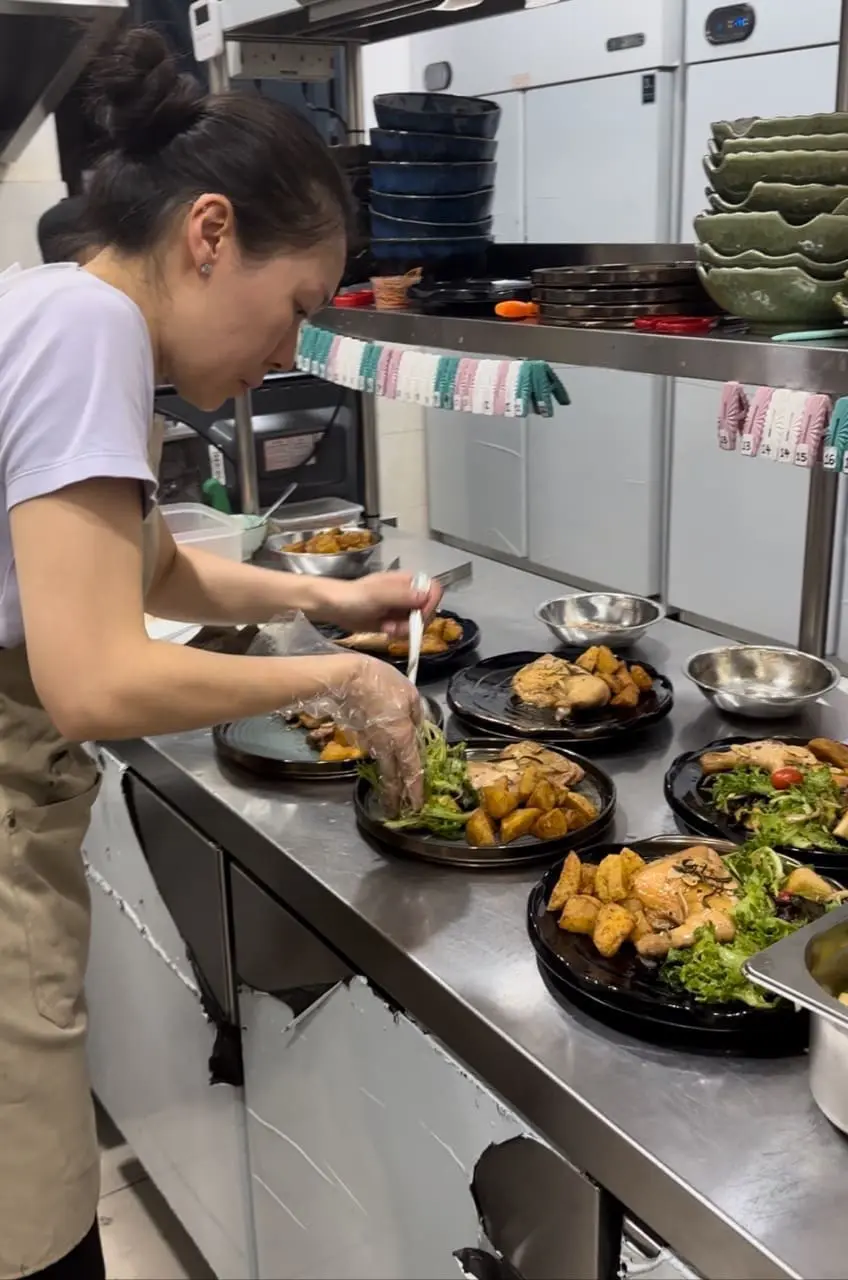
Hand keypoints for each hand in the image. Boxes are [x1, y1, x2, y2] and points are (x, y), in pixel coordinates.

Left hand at [319, 572, 442, 635]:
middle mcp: (409, 594)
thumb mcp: (377, 595)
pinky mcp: (396, 622)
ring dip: (404, 631)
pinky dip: (398, 635)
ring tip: (386, 628)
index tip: (418, 617)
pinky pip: (407, 632)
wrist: (334, 607)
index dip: (431, 605)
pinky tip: (384, 631)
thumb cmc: (354, 596)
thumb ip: (401, 595)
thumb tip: (426, 596)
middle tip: (395, 627)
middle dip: (414, 623)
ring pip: (418, 624)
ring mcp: (402, 609)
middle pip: (429, 611)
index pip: (434, 591)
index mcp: (408, 581)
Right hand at [333, 655, 423, 815]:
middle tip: (396, 811)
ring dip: (387, 776)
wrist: (346, 678)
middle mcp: (385, 746)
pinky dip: (378, 751)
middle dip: (395, 797)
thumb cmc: (382, 683)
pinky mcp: (356, 736)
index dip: (415, 790)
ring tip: (392, 784)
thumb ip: (416, 716)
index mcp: (402, 738)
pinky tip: (380, 743)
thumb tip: (417, 728)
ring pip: (382, 763)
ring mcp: (368, 743)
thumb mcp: (410, 695)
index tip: (417, 806)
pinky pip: (372, 748)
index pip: (412, 770)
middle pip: (392, 777)